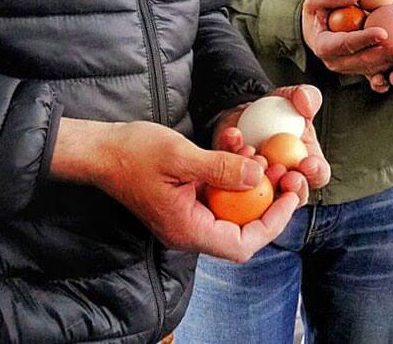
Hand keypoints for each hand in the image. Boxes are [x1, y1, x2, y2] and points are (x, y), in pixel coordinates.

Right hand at [51, 117, 298, 261]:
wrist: (101, 150)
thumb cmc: (133, 153)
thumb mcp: (181, 155)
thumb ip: (220, 169)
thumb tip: (258, 176)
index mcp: (187, 229)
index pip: (242, 244)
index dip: (273, 222)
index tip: (290, 195)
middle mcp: (189, 229)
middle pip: (242, 228)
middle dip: (268, 199)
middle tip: (286, 172)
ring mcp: (187, 215)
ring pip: (233, 208)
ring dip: (252, 182)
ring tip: (263, 154)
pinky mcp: (186, 199)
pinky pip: (219, 194)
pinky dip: (233, 174)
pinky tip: (238, 147)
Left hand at [214, 85, 330, 204]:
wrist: (245, 112)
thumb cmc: (275, 110)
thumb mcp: (292, 97)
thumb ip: (306, 96)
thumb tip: (306, 103)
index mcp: (306, 162)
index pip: (318, 174)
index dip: (315, 172)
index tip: (307, 163)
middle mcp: (286, 179)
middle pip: (294, 195)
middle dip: (290, 188)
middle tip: (281, 172)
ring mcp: (261, 186)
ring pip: (264, 195)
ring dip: (259, 179)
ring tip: (255, 156)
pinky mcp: (234, 182)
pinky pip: (231, 175)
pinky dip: (232, 153)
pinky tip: (233, 136)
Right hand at [302, 0, 392, 77]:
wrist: (322, 25)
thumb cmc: (318, 11)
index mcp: (325, 46)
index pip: (345, 44)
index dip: (364, 40)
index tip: (383, 33)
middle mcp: (339, 62)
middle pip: (365, 62)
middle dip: (386, 56)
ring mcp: (353, 68)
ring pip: (377, 69)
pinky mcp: (365, 69)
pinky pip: (382, 74)